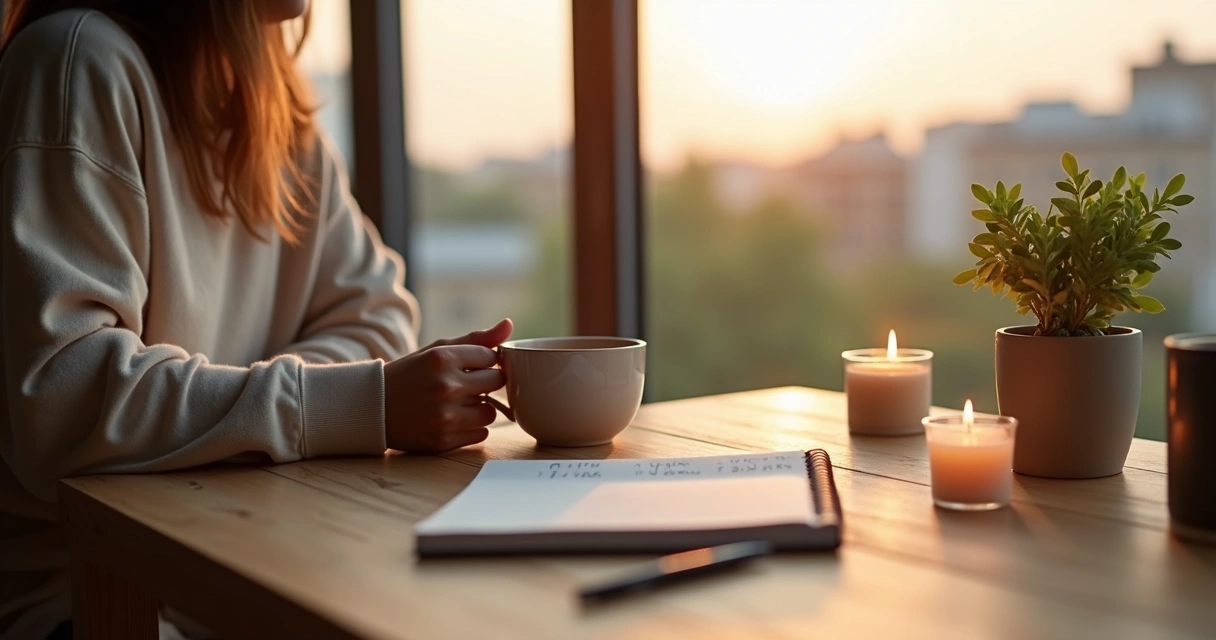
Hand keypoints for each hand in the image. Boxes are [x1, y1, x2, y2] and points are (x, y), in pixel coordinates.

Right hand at [384, 319, 512, 452]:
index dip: (483, 361)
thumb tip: (509, 324)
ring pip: (490, 412)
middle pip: (496, 382)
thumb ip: (476, 339)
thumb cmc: (410, 375)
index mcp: (442, 358)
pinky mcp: (444, 440)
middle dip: (486, 382)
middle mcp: (445, 387)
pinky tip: (452, 420)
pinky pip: (481, 434)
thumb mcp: (437, 350)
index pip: (490, 357)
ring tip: (458, 403)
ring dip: (480, 408)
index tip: (469, 366)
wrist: (373, 408)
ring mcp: (445, 416)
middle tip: (466, 384)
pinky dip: (471, 428)